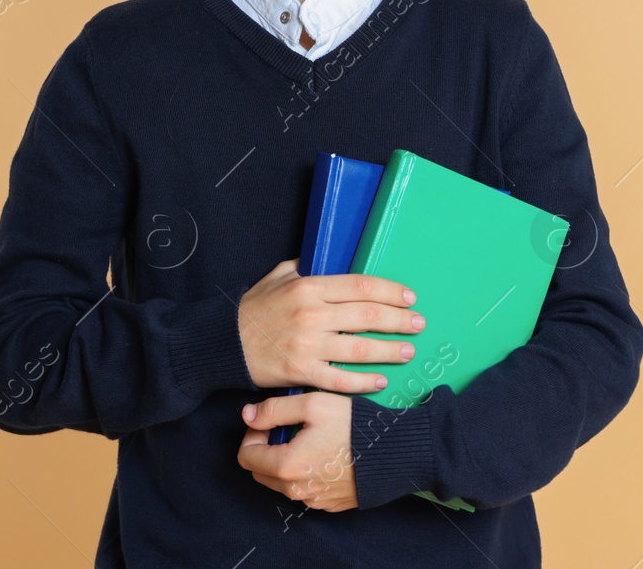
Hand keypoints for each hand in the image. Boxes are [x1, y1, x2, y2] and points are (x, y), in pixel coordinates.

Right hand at [237, 258, 425, 391]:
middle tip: (418, 324)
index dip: (390, 292)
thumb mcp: (278, 276)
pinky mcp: (301, 373)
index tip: (409, 298)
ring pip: (360, 348)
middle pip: (368, 316)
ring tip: (408, 350)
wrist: (224, 343)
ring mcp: (308, 346)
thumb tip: (334, 260)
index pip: (361, 286)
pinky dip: (364, 381)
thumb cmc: (253, 308)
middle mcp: (312, 315)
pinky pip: (340, 380)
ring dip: (390, 350)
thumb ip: (307, 267)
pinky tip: (381, 380)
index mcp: (309, 287)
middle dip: (399, 320)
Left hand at [237, 391, 356, 511]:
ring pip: (282, 482)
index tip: (270, 421)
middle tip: (289, 427)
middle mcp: (296, 490)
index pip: (246, 456)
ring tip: (309, 438)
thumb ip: (274, 409)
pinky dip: (305, 473)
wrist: (395, 453)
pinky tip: (324, 454)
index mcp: (287, 466)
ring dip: (286, 460)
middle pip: (261, 472)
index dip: (254, 434)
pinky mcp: (329, 504)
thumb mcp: (312, 404)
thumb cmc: (354, 426)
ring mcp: (313, 500)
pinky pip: (304, 489)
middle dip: (267, 448)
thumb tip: (248, 415)